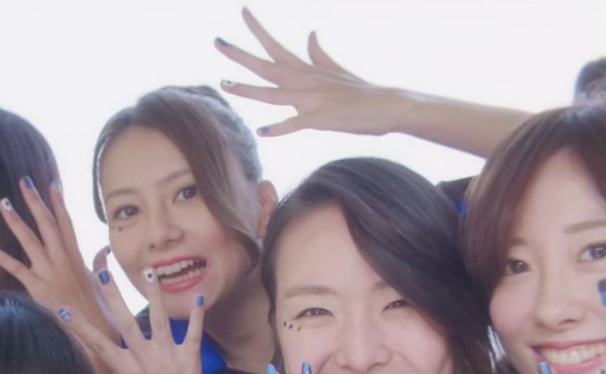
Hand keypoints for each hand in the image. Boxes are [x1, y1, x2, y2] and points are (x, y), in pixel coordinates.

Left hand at [0, 180, 114, 343]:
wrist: (94, 329)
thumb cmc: (98, 307)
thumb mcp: (100, 281)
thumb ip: (99, 263)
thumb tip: (104, 250)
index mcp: (76, 256)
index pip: (66, 224)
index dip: (59, 203)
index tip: (52, 184)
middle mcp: (63, 259)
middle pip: (47, 224)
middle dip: (36, 202)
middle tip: (25, 182)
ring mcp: (50, 272)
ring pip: (30, 241)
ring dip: (16, 221)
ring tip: (4, 202)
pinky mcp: (38, 288)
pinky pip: (17, 270)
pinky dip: (3, 258)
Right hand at [60, 268, 205, 373]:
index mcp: (124, 370)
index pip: (96, 342)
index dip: (78, 326)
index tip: (64, 308)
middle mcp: (144, 359)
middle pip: (125, 320)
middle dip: (112, 295)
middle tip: (103, 271)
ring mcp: (168, 357)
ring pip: (159, 318)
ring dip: (153, 293)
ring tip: (149, 271)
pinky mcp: (191, 359)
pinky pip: (194, 332)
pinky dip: (197, 314)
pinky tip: (198, 296)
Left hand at [214, 8, 404, 137]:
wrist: (389, 105)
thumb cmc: (362, 92)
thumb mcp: (336, 69)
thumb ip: (318, 54)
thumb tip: (311, 33)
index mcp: (306, 70)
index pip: (275, 47)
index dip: (257, 30)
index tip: (242, 11)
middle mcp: (304, 81)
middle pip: (265, 66)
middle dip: (239, 55)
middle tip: (217, 41)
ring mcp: (311, 99)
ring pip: (273, 93)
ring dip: (248, 90)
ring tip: (225, 84)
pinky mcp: (321, 118)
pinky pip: (296, 123)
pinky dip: (279, 127)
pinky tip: (262, 131)